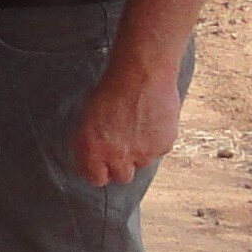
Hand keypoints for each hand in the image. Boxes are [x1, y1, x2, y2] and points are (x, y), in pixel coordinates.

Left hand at [72, 54, 182, 187]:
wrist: (141, 73)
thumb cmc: (111, 89)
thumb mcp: (88, 116)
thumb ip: (89, 143)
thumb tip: (93, 158)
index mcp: (94, 150)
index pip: (96, 179)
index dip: (99, 170)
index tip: (102, 163)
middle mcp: (118, 157)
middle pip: (122, 177)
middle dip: (121, 165)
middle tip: (122, 147)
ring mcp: (143, 153)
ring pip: (142, 163)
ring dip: (140, 151)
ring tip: (138, 126)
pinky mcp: (163, 146)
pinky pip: (159, 150)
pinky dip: (156, 140)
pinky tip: (152, 121)